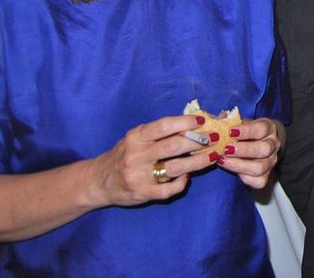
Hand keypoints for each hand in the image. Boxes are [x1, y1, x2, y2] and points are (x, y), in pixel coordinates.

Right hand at [88, 114, 217, 206]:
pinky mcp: (142, 193)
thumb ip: (159, 133)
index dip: (185, 122)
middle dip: (198, 141)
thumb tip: (192, 123)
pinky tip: (187, 178)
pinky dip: (181, 183)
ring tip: (212, 156)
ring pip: (175, 168)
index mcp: (136, 137)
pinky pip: (168, 190)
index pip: (164, 126)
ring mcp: (139, 176)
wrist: (99, 180)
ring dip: (198, 162)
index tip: (203, 120)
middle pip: (173, 146)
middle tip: (215, 138)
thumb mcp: (136, 138)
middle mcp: (136, 155)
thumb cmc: (124, 154)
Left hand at [214, 118, 284, 188]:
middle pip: (264, 149)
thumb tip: (220, 117)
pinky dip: (243, 177)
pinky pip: (258, 181)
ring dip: (239, 164)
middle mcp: (273, 145)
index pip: (262, 129)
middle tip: (226, 148)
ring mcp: (271, 162)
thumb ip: (231, 121)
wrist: (260, 144)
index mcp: (269, 128)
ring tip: (223, 160)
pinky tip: (231, 169)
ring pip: (260, 167)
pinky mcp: (266, 176)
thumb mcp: (241, 123)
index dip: (247, 131)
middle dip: (243, 150)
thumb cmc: (247, 132)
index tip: (230, 131)